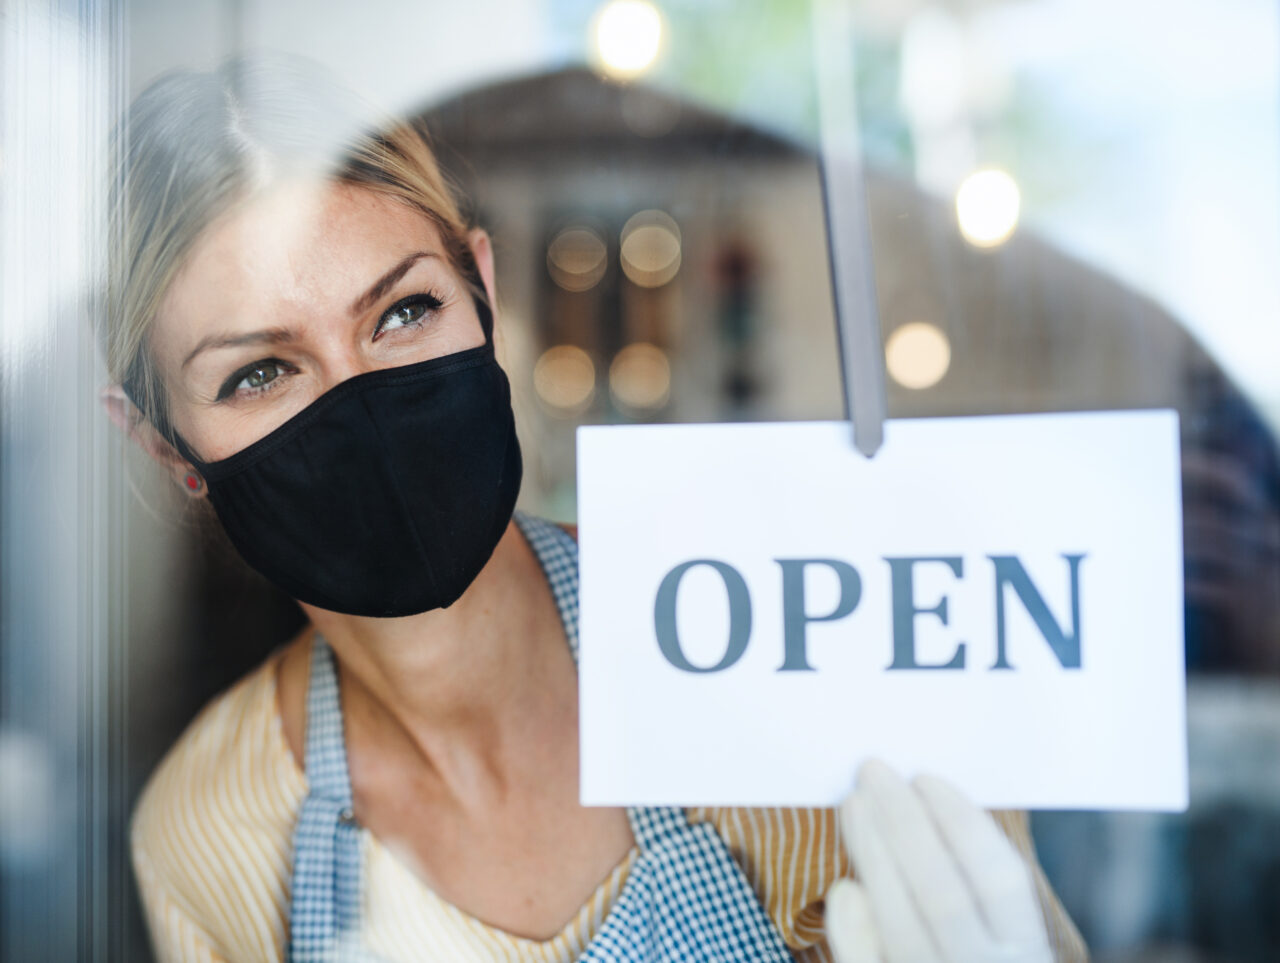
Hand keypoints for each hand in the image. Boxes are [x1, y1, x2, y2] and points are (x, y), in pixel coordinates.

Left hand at [826, 760, 1052, 962]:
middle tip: (871, 770)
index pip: (1002, 881)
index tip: (925, 777)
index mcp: (1030, 957)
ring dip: (874, 857)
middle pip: (943, 893)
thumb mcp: (1005, 944)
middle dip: (903, 824)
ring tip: (854, 806)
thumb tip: (928, 824)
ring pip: (904, 926)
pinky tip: (844, 889)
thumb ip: (982, 903)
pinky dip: (855, 933)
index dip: (963, 823)